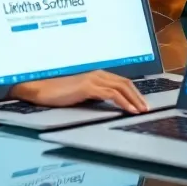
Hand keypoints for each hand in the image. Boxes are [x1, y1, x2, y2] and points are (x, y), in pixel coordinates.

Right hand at [10, 71, 149, 113]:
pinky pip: (112, 94)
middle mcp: (98, 74)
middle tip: (147, 109)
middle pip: (126, 83)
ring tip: (142, 111)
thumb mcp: (81, 95)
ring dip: (134, 100)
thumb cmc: (57, 94)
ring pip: (121, 88)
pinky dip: (123, 102)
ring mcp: (93, 79)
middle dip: (138, 96)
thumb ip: (95, 96)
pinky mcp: (88, 86)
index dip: (134, 93)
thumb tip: (110, 106)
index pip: (122, 83)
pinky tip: (129, 110)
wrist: (40, 90)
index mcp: (98, 75)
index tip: (142, 104)